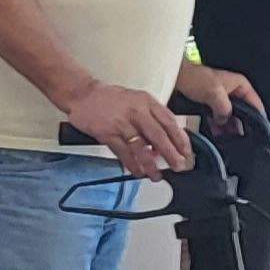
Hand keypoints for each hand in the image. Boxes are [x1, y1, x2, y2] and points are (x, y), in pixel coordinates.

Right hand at [53, 81, 194, 177]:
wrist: (83, 94)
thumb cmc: (111, 99)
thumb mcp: (137, 101)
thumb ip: (150, 118)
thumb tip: (162, 143)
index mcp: (147, 102)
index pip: (169, 122)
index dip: (180, 139)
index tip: (186, 152)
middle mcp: (136, 111)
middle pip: (158, 136)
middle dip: (170, 154)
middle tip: (178, 166)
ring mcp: (121, 123)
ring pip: (140, 147)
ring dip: (150, 164)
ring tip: (156, 175)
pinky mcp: (106, 133)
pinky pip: (122, 152)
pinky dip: (131, 164)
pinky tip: (137, 171)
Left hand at [174, 61, 264, 132]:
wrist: (175, 78)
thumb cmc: (195, 77)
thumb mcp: (214, 93)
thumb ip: (224, 108)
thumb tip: (226, 120)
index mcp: (239, 84)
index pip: (255, 102)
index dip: (257, 116)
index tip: (258, 128)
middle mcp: (232, 92)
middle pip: (243, 112)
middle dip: (240, 124)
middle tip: (240, 136)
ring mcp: (221, 99)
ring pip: (229, 116)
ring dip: (227, 127)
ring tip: (228, 138)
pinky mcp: (210, 105)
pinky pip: (217, 117)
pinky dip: (217, 125)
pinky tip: (216, 133)